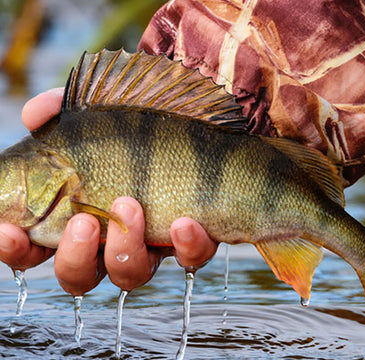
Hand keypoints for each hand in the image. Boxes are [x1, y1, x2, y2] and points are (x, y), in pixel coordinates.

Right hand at [0, 88, 217, 294]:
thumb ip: (61, 110)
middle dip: (73, 257)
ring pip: (130, 274)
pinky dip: (187, 245)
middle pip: (79, 274)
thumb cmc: (145, 107)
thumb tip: (33, 114)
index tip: (9, 232)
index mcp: (78, 207)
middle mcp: (112, 230)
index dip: (14, 247)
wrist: (202, 105)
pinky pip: (191, 258)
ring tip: (129, 204)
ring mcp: (154, 236)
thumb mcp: (100, 102)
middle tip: (81, 220)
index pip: (34, 243)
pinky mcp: (194, 235)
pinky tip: (185, 221)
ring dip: (125, 249)